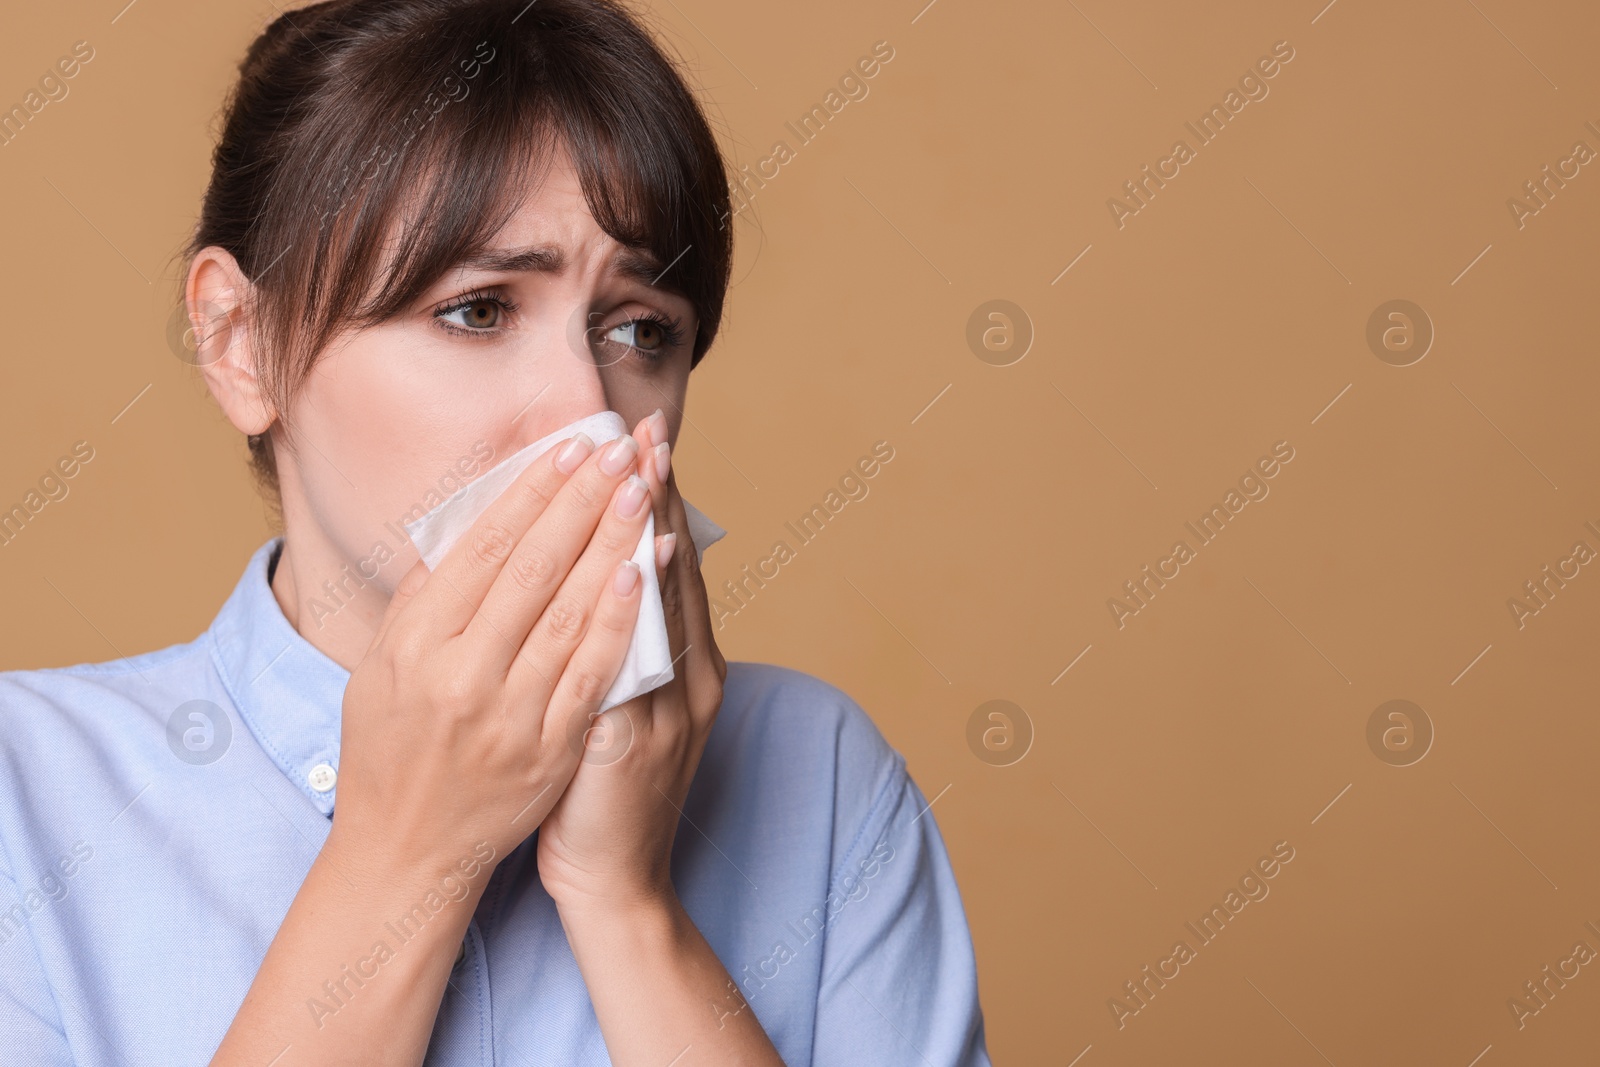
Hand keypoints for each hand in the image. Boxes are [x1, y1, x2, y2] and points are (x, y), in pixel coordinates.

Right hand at [329, 424, 658, 878]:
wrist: (406, 850)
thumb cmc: (390, 747)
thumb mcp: (380, 666)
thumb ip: (422, 595)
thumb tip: (469, 519)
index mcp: (415, 642)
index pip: (485, 547)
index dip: (533, 491)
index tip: (570, 446)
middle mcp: (460, 673)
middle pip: (533, 568)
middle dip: (582, 500)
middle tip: (620, 446)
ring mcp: (510, 713)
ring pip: (571, 612)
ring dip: (611, 544)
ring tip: (643, 488)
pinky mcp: (549, 749)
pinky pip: (593, 674)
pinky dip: (621, 621)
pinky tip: (642, 573)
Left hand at [535, 411, 727, 910]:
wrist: (612, 883)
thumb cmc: (598, 788)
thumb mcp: (615, 703)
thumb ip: (611, 641)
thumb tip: (591, 568)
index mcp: (685, 667)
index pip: (669, 565)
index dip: (658, 500)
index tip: (642, 439)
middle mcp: (692, 680)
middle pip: (675, 572)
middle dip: (658, 498)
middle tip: (645, 431)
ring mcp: (672, 711)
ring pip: (665, 608)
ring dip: (651, 536)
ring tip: (639, 473)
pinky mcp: (640, 744)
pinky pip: (637, 665)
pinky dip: (636, 613)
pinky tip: (628, 569)